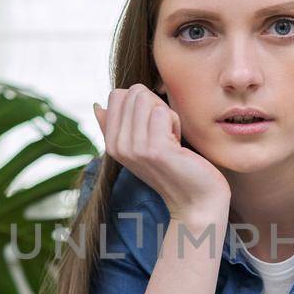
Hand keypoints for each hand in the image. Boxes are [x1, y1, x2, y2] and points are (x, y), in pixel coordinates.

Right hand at [94, 85, 229, 221]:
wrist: (196, 201)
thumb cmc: (173, 168)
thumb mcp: (139, 146)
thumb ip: (117, 126)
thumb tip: (97, 106)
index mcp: (111, 144)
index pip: (117, 95)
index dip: (142, 103)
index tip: (153, 128)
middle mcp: (118, 146)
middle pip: (134, 93)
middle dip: (156, 106)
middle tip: (165, 134)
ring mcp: (135, 149)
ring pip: (148, 99)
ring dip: (167, 115)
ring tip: (171, 140)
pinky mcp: (155, 150)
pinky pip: (162, 112)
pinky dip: (176, 122)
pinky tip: (178, 145)